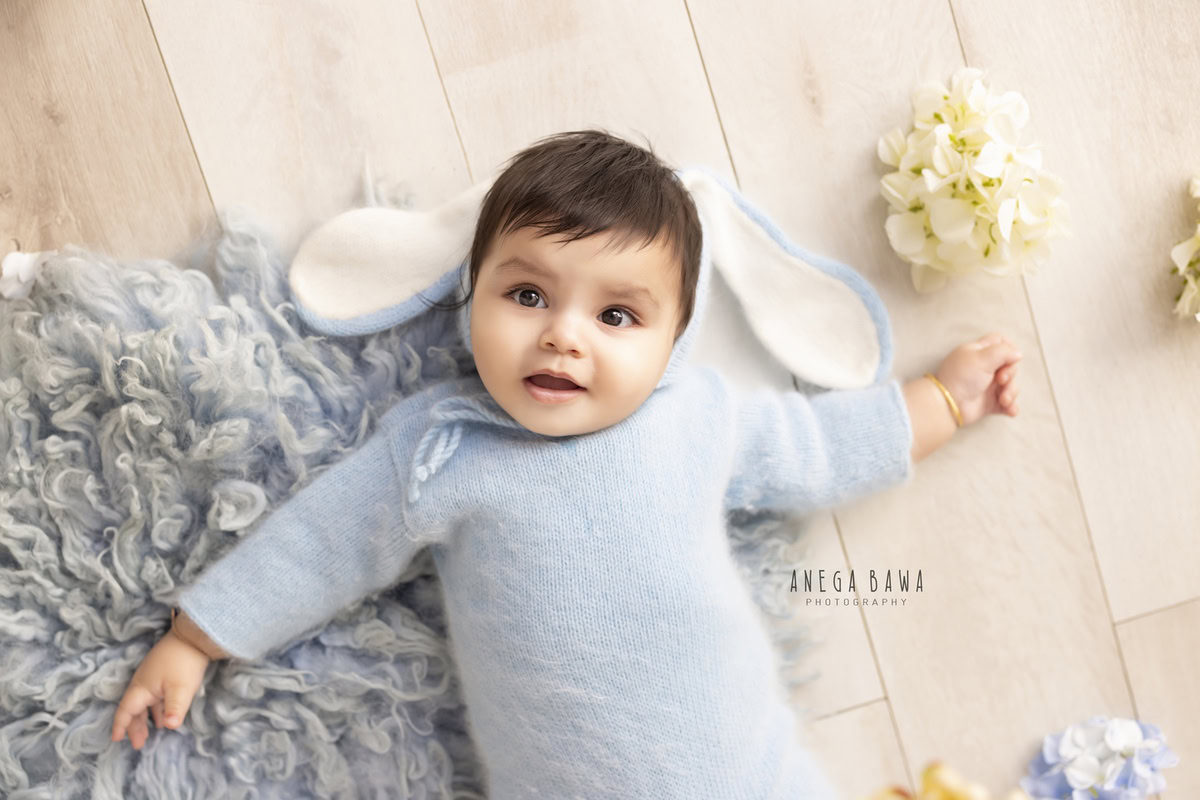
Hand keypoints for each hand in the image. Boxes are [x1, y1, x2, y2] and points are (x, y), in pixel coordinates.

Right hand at [111, 631, 210, 749]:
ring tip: (150, 733)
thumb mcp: (181, 688)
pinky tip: (164, 716)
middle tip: (138, 744)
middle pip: (135, 708)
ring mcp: (153, 676)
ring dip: (146, 718)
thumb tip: (170, 727)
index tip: (116, 739)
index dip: (121, 725)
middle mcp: (143, 683)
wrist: (193, 634)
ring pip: (145, 702)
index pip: (126, 710)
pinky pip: (155, 696)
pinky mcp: (164, 672)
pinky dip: (156, 708)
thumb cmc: (184, 662)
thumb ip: (174, 708)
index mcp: (142, 688)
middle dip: (135, 726)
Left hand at [934, 332, 1022, 426]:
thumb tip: (1018, 353)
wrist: (948, 404)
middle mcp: (984, 368)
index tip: (1010, 356)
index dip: (1008, 347)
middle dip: (1010, 374)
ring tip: (1004, 400)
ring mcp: (987, 386)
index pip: (998, 342)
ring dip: (1011, 392)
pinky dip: (1010, 407)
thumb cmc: (961, 377)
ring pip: (1010, 385)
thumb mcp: (982, 358)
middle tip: (1000, 380)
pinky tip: (1009, 410)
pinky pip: (1006, 404)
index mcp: (979, 353)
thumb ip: (1003, 351)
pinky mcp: (989, 402)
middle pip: (1009, 365)